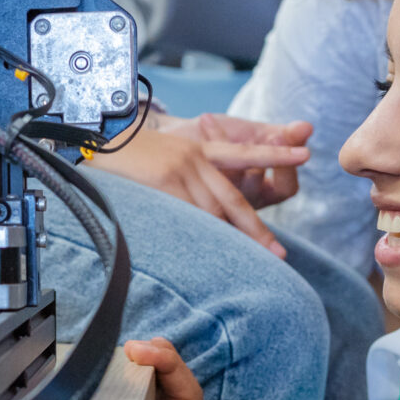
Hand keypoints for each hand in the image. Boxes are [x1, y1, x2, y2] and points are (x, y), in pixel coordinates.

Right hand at [89, 112, 309, 254]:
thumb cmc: (120, 156)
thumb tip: (198, 218)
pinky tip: (209, 252)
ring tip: (243, 263)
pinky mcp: (166, 180)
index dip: (275, 154)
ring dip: (227, 239)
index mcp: (196, 150)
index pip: (244, 154)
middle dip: (256, 231)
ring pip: (213, 212)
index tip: (304, 155)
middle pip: (233, 200)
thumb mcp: (160, 161)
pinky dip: (200, 235)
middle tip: (277, 254)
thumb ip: (182, 184)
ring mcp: (182, 168)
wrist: (94, 135)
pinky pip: (190, 216)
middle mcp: (194, 158)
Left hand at [167, 113, 315, 208]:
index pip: (286, 189)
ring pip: (232, 182)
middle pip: (262, 191)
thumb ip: (282, 135)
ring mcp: (218, 199)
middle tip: (272, 135)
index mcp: (262, 191)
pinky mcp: (193, 190)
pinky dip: (211, 138)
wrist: (176, 136)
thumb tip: (308, 127)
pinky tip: (207, 118)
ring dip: (230, 143)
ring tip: (217, 118)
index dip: (287, 168)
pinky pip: (207, 170)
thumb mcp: (255, 134)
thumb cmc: (220, 138)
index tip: (283, 139)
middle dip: (268, 158)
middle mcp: (242, 201)